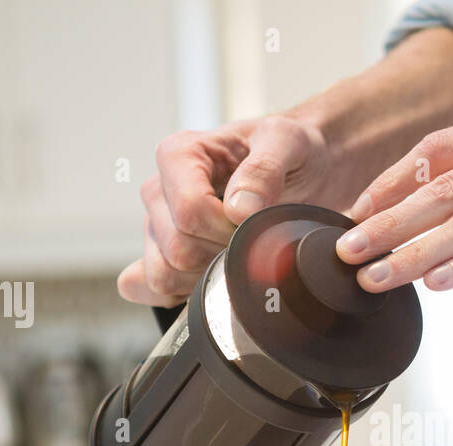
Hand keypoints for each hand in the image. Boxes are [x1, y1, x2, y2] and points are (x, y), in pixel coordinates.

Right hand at [118, 115, 333, 305]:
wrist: (304, 171)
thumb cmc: (290, 153)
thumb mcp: (287, 144)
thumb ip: (264, 170)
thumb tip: (238, 210)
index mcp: (179, 156)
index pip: (189, 212)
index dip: (227, 230)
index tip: (254, 224)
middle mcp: (159, 191)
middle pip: (178, 249)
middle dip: (222, 255)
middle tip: (252, 240)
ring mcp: (156, 226)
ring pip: (164, 275)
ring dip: (206, 277)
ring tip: (237, 255)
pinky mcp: (160, 255)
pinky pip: (149, 288)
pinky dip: (180, 295)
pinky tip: (212, 279)